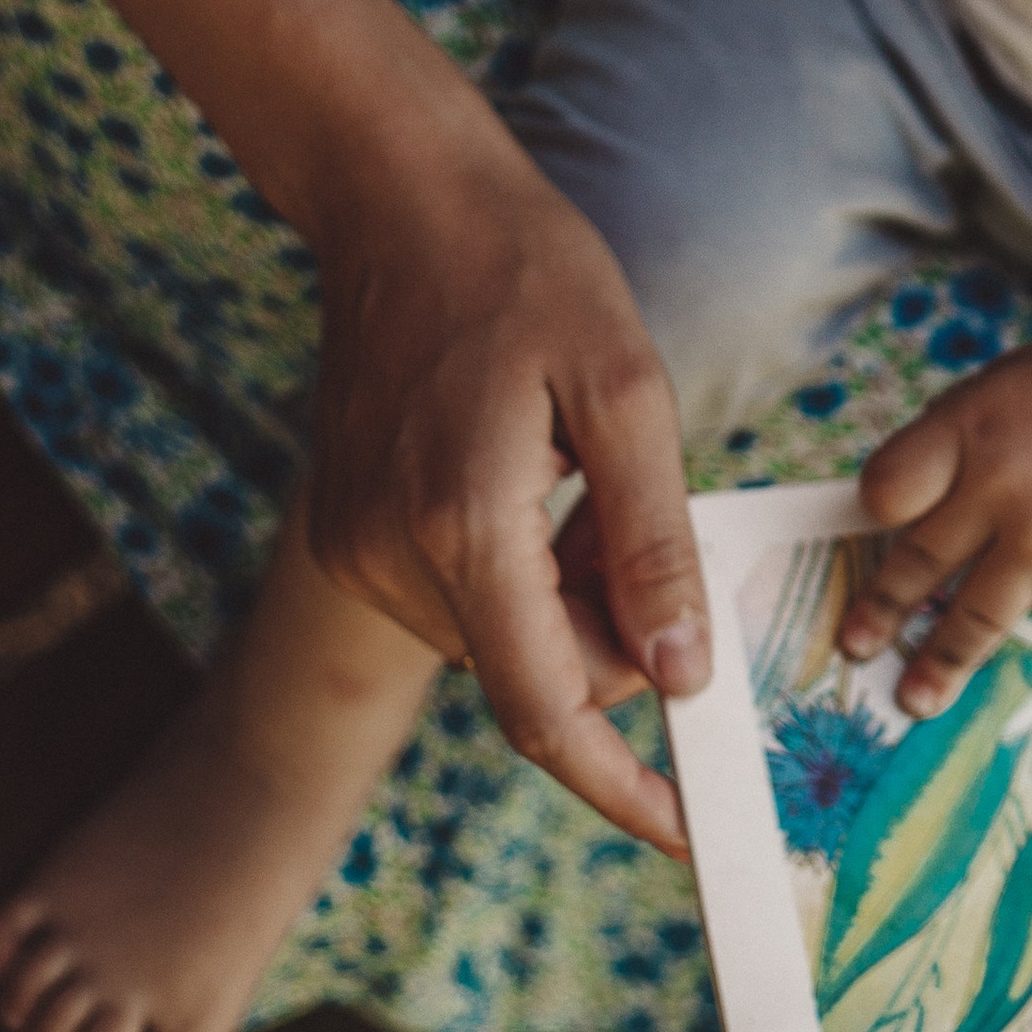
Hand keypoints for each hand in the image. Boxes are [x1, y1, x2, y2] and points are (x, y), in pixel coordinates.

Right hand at [306, 119, 710, 852]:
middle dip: (618, 639)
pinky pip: (458, 603)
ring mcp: (355, 550)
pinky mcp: (346, 534)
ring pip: (500, 643)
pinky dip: (523, 579)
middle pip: (532, 676)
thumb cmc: (529, 276)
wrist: (403, 203)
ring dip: (572, 603)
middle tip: (658, 537)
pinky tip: (548, 489)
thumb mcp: (627, 391)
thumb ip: (653, 539)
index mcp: (463, 527)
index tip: (686, 827)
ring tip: (594, 484)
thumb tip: (681, 672)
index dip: (619, 784)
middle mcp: (388, 559)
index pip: (545, 709)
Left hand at [839, 327, 1031, 721]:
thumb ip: (949, 442)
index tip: (873, 521)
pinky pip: (1026, 599)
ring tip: (910, 700)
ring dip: (935, 660)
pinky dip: (1015, 598)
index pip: (889, 487)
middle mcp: (1001, 485)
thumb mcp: (1002, 387)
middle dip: (880, 609)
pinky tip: (1025, 584)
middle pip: (917, 560)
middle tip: (853, 645)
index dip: (877, 508)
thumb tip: (890, 511)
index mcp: (972, 423)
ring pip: (971, 614)